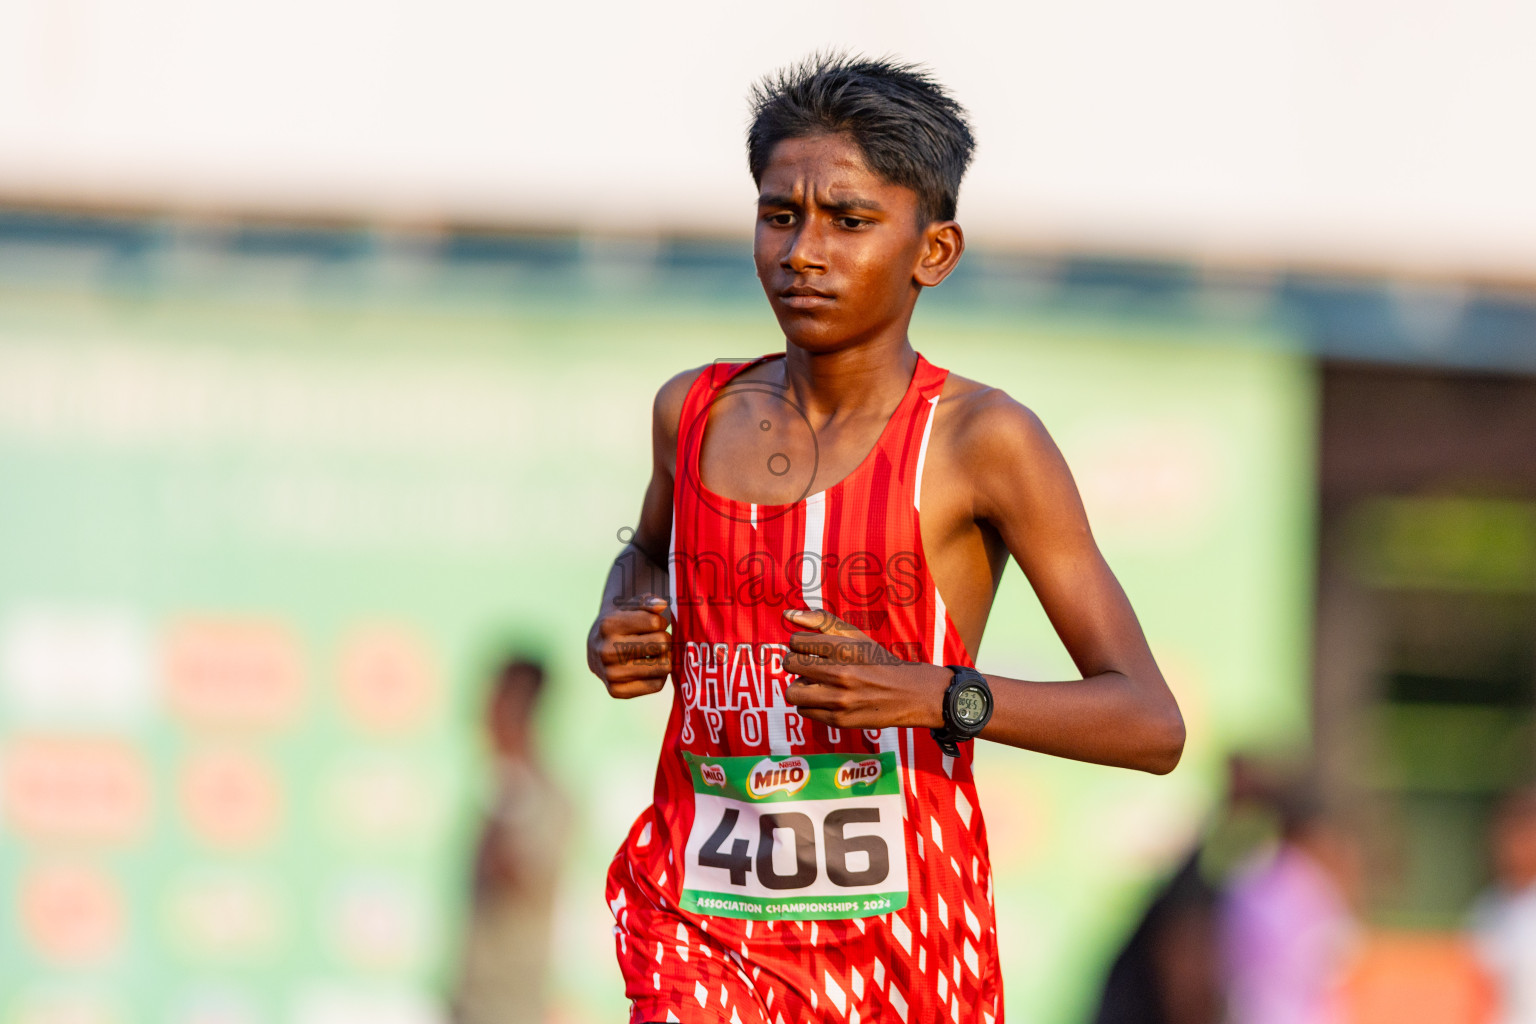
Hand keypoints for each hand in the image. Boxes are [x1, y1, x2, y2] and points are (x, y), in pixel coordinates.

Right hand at [588, 594, 671, 697]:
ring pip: (663, 667)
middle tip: (656, 640)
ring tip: (653, 654)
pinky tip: (648, 668)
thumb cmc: (621, 622)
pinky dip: (658, 676)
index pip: (656, 623)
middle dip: (664, 640)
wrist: (597, 646)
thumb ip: (647, 601)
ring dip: (664, 659)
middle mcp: (606, 650)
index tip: (654, 624)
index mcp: (608, 625)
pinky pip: (656, 685)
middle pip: (662, 644)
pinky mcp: (616, 692)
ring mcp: (609, 673)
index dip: (660, 622)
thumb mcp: (631, 606)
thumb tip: (662, 605)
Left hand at [782, 607, 948, 729]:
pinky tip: (826, 699)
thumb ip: (820, 620)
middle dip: (796, 664)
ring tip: (815, 685)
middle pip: (789, 665)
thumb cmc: (875, 660)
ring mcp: (839, 699)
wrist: (908, 694)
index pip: (795, 642)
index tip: (812, 650)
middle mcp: (840, 673)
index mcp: (843, 648)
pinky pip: (803, 711)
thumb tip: (786, 614)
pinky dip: (810, 705)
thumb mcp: (854, 635)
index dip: (800, 645)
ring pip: (792, 692)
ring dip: (799, 687)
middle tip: (811, 667)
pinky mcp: (838, 720)